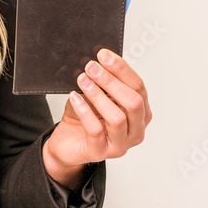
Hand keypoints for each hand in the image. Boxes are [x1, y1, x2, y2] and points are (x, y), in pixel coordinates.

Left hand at [42, 47, 152, 189]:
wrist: (67, 142)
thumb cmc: (84, 117)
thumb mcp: (95, 95)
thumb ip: (102, 82)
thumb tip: (98, 61)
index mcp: (140, 112)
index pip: (138, 87)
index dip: (121, 68)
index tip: (104, 54)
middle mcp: (136, 130)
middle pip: (133, 102)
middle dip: (111, 81)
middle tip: (91, 67)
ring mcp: (121, 144)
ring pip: (117, 117)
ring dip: (98, 95)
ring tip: (82, 80)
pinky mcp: (101, 152)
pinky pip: (96, 130)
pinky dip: (85, 111)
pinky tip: (74, 98)